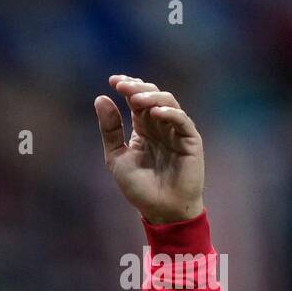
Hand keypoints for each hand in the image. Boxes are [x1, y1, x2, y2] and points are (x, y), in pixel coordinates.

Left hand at [95, 75, 203, 224]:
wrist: (160, 210)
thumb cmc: (139, 188)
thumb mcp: (116, 157)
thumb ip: (110, 130)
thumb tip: (100, 98)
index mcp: (143, 129)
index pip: (136, 100)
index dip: (127, 87)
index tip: (113, 80)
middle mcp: (160, 126)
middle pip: (151, 97)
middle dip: (137, 89)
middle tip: (122, 85)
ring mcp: (176, 132)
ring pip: (168, 104)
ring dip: (152, 98)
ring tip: (136, 98)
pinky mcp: (191, 141)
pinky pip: (182, 121)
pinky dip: (170, 113)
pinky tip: (155, 113)